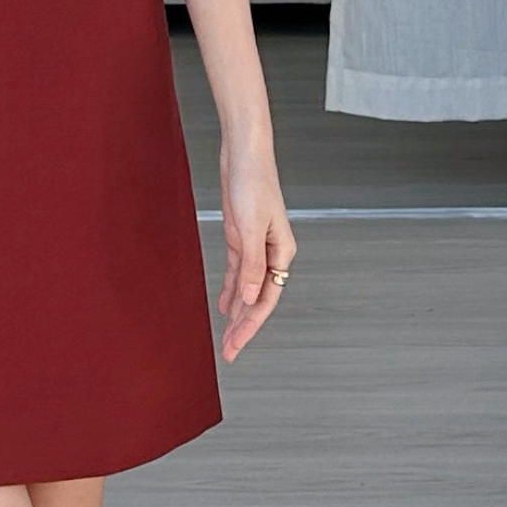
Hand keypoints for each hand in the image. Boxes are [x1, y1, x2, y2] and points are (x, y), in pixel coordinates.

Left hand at [216, 148, 293, 362]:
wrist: (244, 153)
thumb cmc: (254, 182)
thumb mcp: (250, 227)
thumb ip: (251, 266)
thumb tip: (249, 299)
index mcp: (281, 252)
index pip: (265, 299)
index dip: (251, 326)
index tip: (235, 346)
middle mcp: (271, 253)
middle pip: (257, 298)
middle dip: (243, 327)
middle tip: (229, 352)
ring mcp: (255, 246)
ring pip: (246, 289)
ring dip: (237, 313)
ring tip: (227, 337)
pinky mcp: (241, 237)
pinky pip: (237, 272)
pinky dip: (230, 290)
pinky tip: (225, 306)